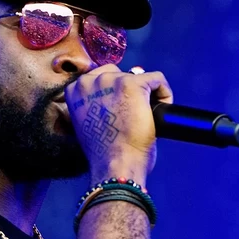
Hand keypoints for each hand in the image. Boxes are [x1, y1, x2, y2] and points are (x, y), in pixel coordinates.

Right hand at [65, 65, 172, 184]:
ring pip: (137, 75)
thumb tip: (110, 99)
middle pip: (116, 73)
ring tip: (148, 113)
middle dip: (127, 89)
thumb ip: (92, 106)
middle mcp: (89, 81)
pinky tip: (162, 108)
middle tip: (134, 112)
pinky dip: (164, 93)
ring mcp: (111, 81)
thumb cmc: (102, 152)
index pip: (97, 78)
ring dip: (145, 92)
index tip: (119, 109)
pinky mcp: (133, 84)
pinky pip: (157, 79)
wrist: (114, 165)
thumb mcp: (85, 124)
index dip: (112, 93)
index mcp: (74, 91)